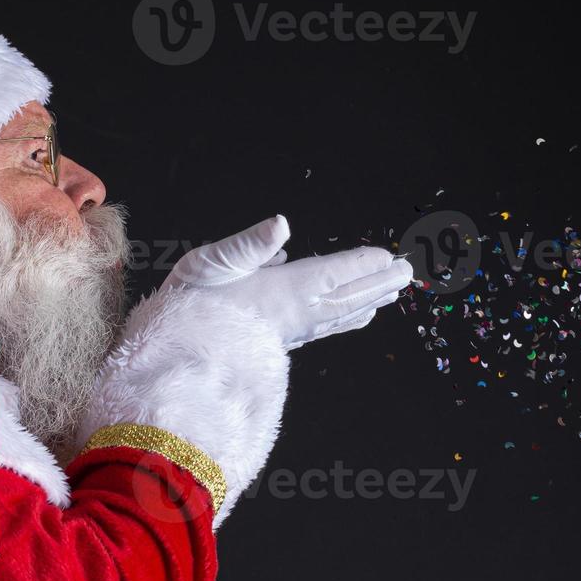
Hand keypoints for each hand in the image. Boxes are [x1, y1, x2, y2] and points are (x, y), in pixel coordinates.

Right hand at [162, 215, 412, 350]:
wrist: (172, 355)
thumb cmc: (186, 305)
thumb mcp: (209, 264)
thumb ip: (248, 245)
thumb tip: (281, 224)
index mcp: (284, 290)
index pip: (334, 273)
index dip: (363, 264)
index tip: (390, 257)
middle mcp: (296, 313)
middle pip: (348, 296)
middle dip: (379, 283)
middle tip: (408, 273)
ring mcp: (292, 331)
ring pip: (342, 314)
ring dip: (370, 300)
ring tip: (393, 293)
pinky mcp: (283, 342)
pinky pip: (328, 328)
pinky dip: (349, 319)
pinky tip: (358, 317)